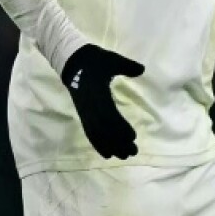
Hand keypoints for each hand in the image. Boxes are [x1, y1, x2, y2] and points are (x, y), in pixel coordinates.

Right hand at [60, 44, 145, 158]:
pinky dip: (97, 144)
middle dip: (118, 142)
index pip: (109, 115)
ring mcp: (85, 111)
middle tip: (133, 152)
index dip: (120, 127)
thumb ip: (126, 65)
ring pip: (97, 133)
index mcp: (98, 93)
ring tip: (123, 156)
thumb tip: (142, 69)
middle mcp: (91, 106)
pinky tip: (107, 153)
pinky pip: (89, 131)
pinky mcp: (82, 113)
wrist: (72, 60)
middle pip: (104, 129)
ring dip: (110, 146)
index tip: (133, 137)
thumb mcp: (111, 59)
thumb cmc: (94, 60)